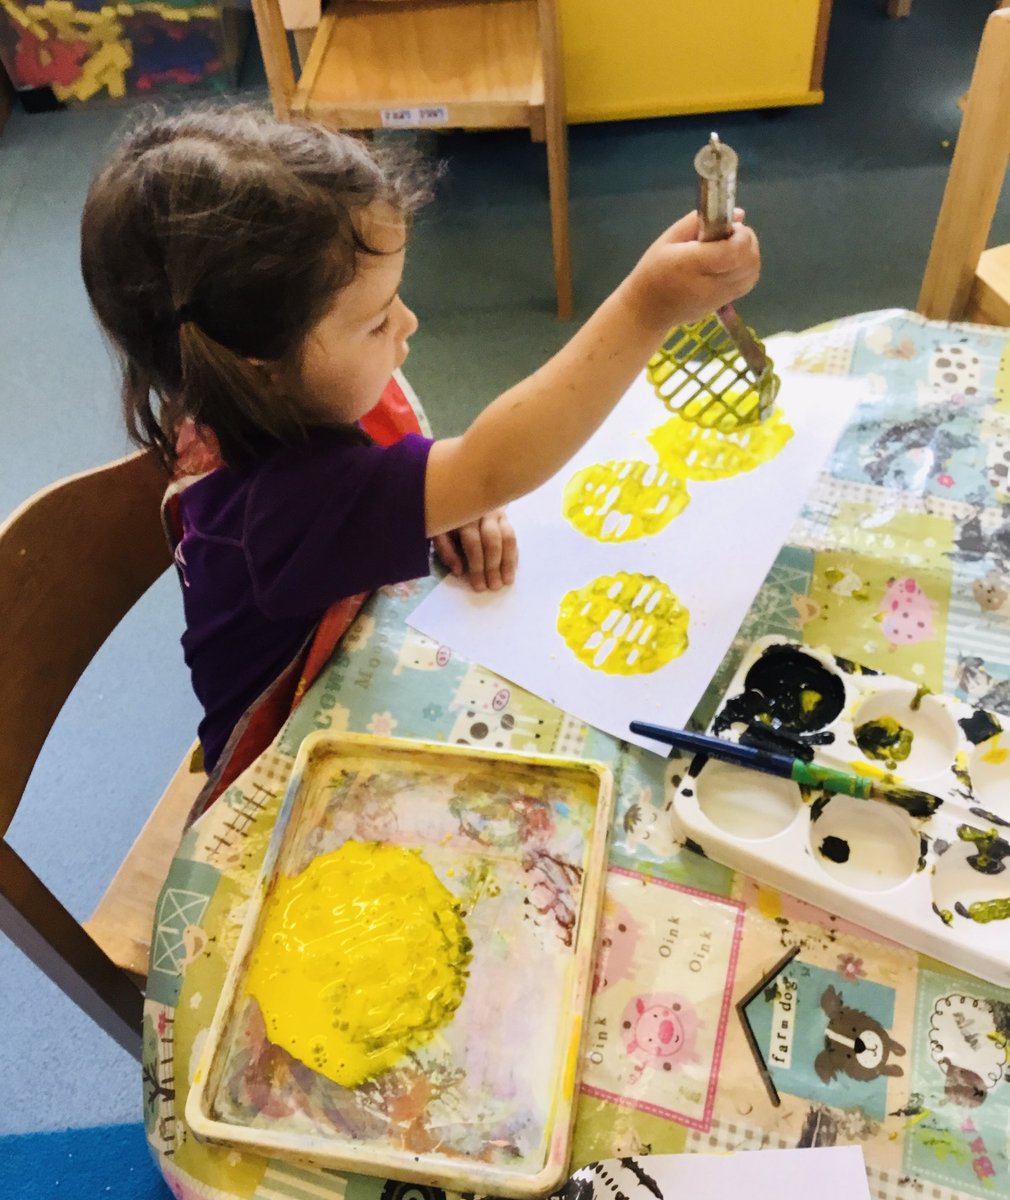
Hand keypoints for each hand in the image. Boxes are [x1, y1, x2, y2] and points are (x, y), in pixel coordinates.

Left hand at [433, 508, 517, 591]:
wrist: (459, 494)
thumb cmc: (446, 518)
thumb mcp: (438, 531)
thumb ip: (445, 550)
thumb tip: (458, 571)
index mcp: (463, 515)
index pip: (473, 542)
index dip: (476, 566)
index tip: (478, 585)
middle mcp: (483, 512)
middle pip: (492, 541)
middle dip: (493, 566)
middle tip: (494, 586)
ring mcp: (496, 513)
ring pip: (508, 538)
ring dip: (508, 561)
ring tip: (507, 581)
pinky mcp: (505, 517)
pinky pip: (512, 537)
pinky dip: (513, 554)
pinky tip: (512, 570)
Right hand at [624, 208, 760, 328]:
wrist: (647, 311)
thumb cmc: (653, 271)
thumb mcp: (668, 239)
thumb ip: (698, 223)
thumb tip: (738, 214)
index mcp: (692, 264)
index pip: (734, 251)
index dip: (742, 236)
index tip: (732, 227)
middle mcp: (709, 283)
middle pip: (748, 263)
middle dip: (748, 243)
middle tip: (733, 235)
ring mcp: (718, 297)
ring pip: (752, 274)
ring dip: (750, 256)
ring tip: (733, 248)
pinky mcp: (722, 304)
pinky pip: (747, 284)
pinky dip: (747, 270)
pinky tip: (733, 264)